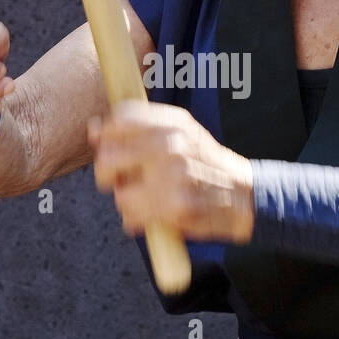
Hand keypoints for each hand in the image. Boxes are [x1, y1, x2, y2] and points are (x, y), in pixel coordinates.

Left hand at [88, 100, 254, 243]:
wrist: (243, 195)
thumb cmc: (205, 164)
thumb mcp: (183, 132)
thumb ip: (142, 127)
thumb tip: (94, 129)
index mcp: (174, 123)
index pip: (120, 119)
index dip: (106, 134)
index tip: (108, 145)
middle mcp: (172, 146)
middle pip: (108, 156)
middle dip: (108, 172)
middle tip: (122, 178)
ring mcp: (173, 177)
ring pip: (118, 192)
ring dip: (126, 199)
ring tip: (147, 197)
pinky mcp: (175, 208)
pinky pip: (131, 215)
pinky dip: (136, 219)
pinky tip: (154, 213)